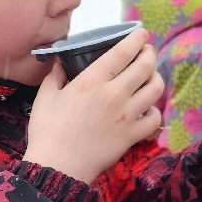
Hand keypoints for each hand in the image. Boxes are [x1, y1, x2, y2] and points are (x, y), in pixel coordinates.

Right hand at [23, 29, 163, 184]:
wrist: (58, 167)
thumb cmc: (48, 132)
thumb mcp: (45, 97)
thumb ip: (55, 76)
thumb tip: (60, 62)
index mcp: (92, 81)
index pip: (123, 51)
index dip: (136, 39)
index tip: (141, 33)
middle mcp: (114, 94)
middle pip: (146, 65)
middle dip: (150, 53)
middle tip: (148, 51)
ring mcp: (127, 115)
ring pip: (155, 88)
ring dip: (156, 78)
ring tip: (151, 76)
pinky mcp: (132, 135)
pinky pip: (154, 117)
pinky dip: (154, 110)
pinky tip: (147, 108)